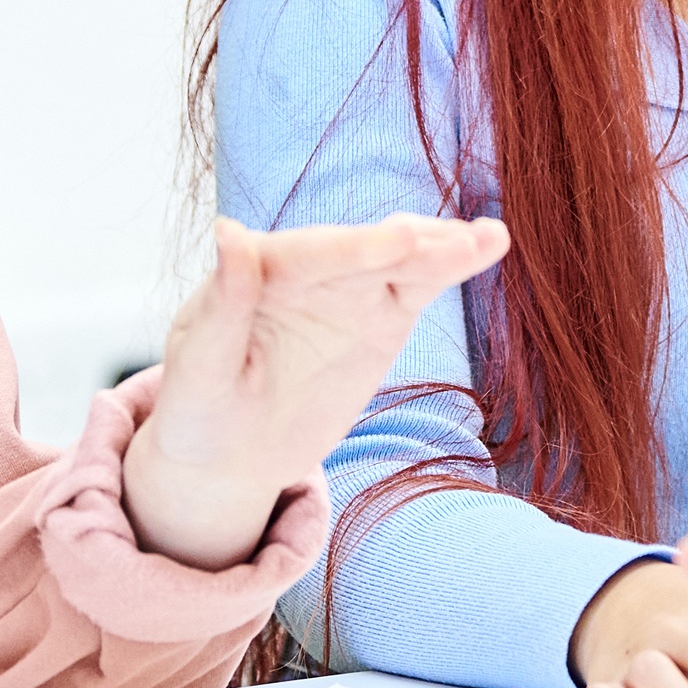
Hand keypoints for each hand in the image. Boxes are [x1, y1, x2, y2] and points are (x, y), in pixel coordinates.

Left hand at [122, 213, 508, 567]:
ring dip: (443, 248)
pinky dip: (454, 266)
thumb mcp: (198, 373)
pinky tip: (489, 244)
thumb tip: (229, 231)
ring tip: (487, 239)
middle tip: (454, 241)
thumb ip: (223, 305)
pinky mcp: (381, 316)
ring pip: (399, 261)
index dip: (356, 248)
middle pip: (362, 251)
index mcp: (253, 274)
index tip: (402, 239)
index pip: (309, 255)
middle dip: (407, 246)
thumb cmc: (199, 415)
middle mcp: (304, 270)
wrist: (231, 456)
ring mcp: (347, 290)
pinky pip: (420, 285)